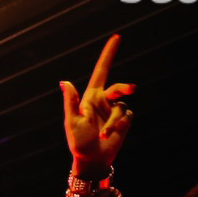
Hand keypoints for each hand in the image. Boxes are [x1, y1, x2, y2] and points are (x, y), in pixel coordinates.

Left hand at [61, 34, 133, 176]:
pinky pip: (127, 117)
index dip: (108, 55)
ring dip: (113, 122)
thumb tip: (65, 82)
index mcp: (90, 97)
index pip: (101, 72)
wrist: (92, 159)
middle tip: (132, 88)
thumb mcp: (73, 122)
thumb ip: (71, 102)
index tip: (117, 37)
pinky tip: (110, 135)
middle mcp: (104, 101)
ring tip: (103, 135)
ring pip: (122, 107)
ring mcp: (114, 110)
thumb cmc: (78, 142)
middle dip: (124, 88)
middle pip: (118, 88)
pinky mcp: (123, 121)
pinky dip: (119, 126)